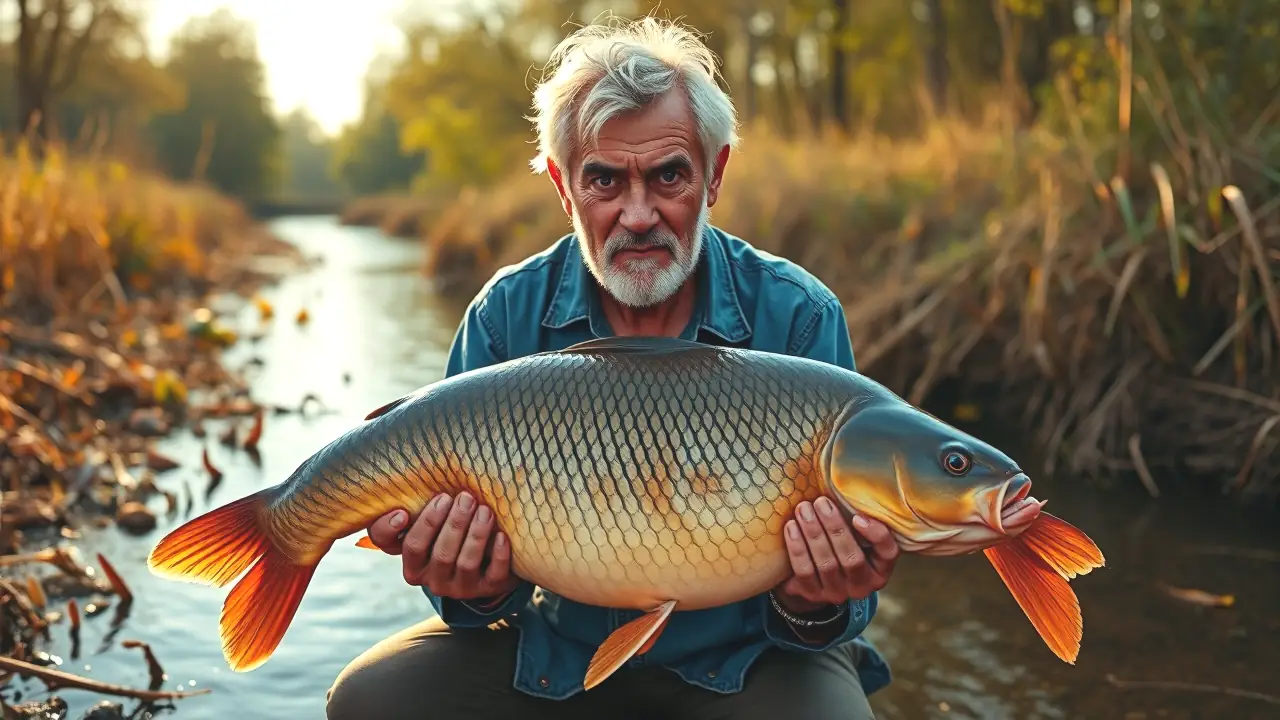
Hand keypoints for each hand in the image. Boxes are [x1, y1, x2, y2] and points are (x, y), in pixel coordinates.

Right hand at [364, 491, 518, 601]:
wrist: (482, 565)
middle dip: (455, 523)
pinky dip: (499, 554)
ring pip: (466, 563)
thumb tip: (402, 511)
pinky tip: (502, 535)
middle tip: (466, 498)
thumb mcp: (426, 530)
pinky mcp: (489, 588)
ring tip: (485, 510)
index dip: (417, 527)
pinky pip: (495, 574)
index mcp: (415, 567)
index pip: (411, 547)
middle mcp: (436, 582)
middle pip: (442, 554)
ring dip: (476, 534)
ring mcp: (462, 588)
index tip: (417, 507)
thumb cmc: (446, 537)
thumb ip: (408, 520)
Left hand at [774, 496, 899, 613]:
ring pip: (826, 565)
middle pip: (851, 559)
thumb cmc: (838, 545)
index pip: (888, 553)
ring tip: (803, 509)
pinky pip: (804, 572)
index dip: (876, 536)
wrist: (812, 576)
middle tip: (821, 502)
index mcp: (880, 569)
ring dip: (813, 534)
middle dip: (835, 528)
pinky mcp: (812, 595)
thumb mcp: (854, 536)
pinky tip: (791, 527)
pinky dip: (797, 548)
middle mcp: (861, 585)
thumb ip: (856, 519)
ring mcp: (837, 593)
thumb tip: (848, 483)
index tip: (858, 516)